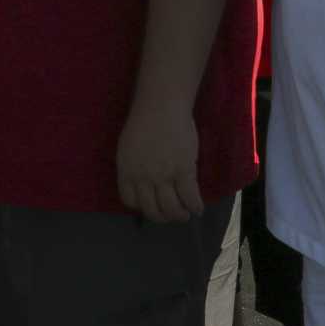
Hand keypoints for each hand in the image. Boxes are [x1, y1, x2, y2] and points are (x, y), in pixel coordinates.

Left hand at [116, 103, 202, 222]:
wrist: (161, 107)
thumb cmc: (144, 122)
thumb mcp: (128, 148)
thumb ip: (133, 166)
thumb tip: (143, 182)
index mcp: (126, 171)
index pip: (130, 200)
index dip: (141, 207)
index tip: (151, 206)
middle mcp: (143, 177)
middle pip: (151, 210)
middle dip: (162, 218)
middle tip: (171, 216)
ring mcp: (163, 176)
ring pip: (171, 208)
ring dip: (179, 216)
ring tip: (185, 214)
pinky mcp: (183, 171)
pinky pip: (190, 197)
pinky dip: (195, 206)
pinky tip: (198, 208)